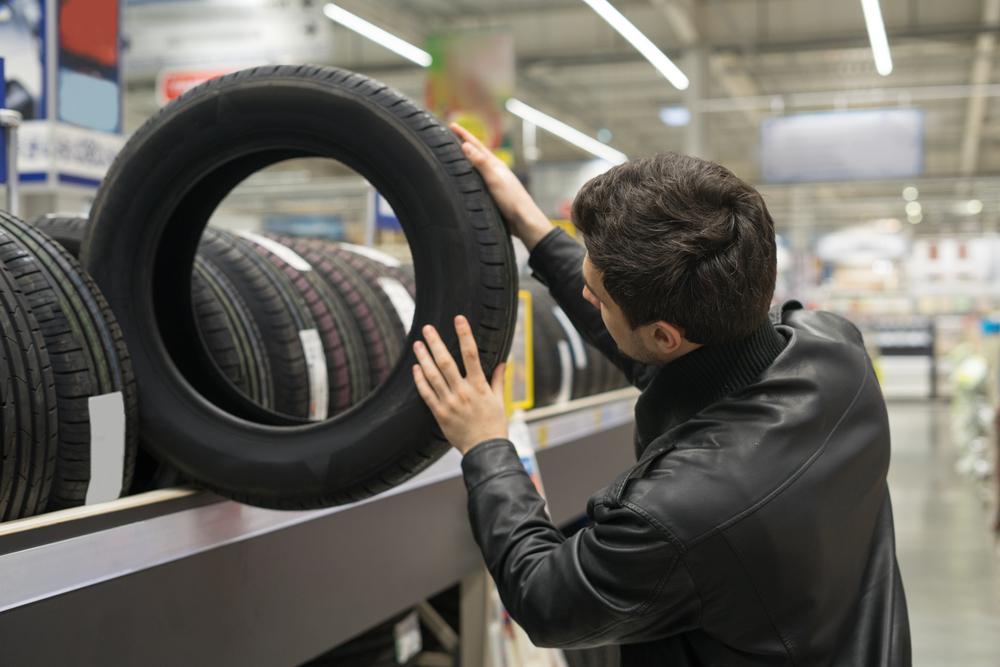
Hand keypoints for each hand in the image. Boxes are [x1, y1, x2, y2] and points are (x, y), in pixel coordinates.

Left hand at [412, 316, 507, 454]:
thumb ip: (498, 380)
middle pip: (446, 362)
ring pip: (433, 376)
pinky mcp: (440, 414)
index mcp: (479, 386)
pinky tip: (415, 368)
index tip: (459, 319)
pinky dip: (420, 380)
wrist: (485, 451)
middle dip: (436, 343)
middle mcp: (463, 392)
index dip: (465, 334)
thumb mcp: (500, 401)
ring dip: (423, 358)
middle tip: (428, 328)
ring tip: (417, 344)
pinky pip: (426, 394)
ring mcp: (449, 403)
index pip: (471, 354)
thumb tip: (503, 362)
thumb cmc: (494, 425)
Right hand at [451, 122, 553, 249]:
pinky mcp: (494, 195)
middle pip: (477, 154)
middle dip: (465, 144)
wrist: (523, 221)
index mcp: (495, 165)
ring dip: (467, 160)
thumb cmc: (511, 200)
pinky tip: (467, 180)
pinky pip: (478, 180)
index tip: (452, 125)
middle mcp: (495, 172)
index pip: (476, 146)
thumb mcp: (494, 178)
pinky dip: (470, 175)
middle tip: (452, 136)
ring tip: (457, 155)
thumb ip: (481, 162)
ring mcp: (495, 183)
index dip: (464, 135)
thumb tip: (466, 145)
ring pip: (477, 168)